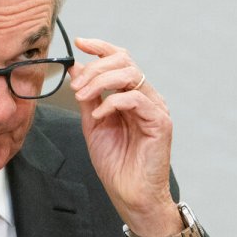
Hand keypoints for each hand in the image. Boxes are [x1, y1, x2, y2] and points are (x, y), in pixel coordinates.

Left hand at [69, 38, 182, 236]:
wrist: (129, 194)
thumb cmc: (115, 163)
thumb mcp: (93, 124)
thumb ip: (87, 97)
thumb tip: (76, 69)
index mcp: (131, 95)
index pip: (120, 60)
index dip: (101, 47)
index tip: (81, 42)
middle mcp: (146, 97)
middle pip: (124, 62)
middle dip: (95, 69)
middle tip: (76, 88)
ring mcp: (155, 108)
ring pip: (131, 75)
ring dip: (101, 82)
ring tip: (83, 98)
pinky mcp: (160, 122)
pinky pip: (136, 99)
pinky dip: (112, 102)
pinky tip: (99, 114)